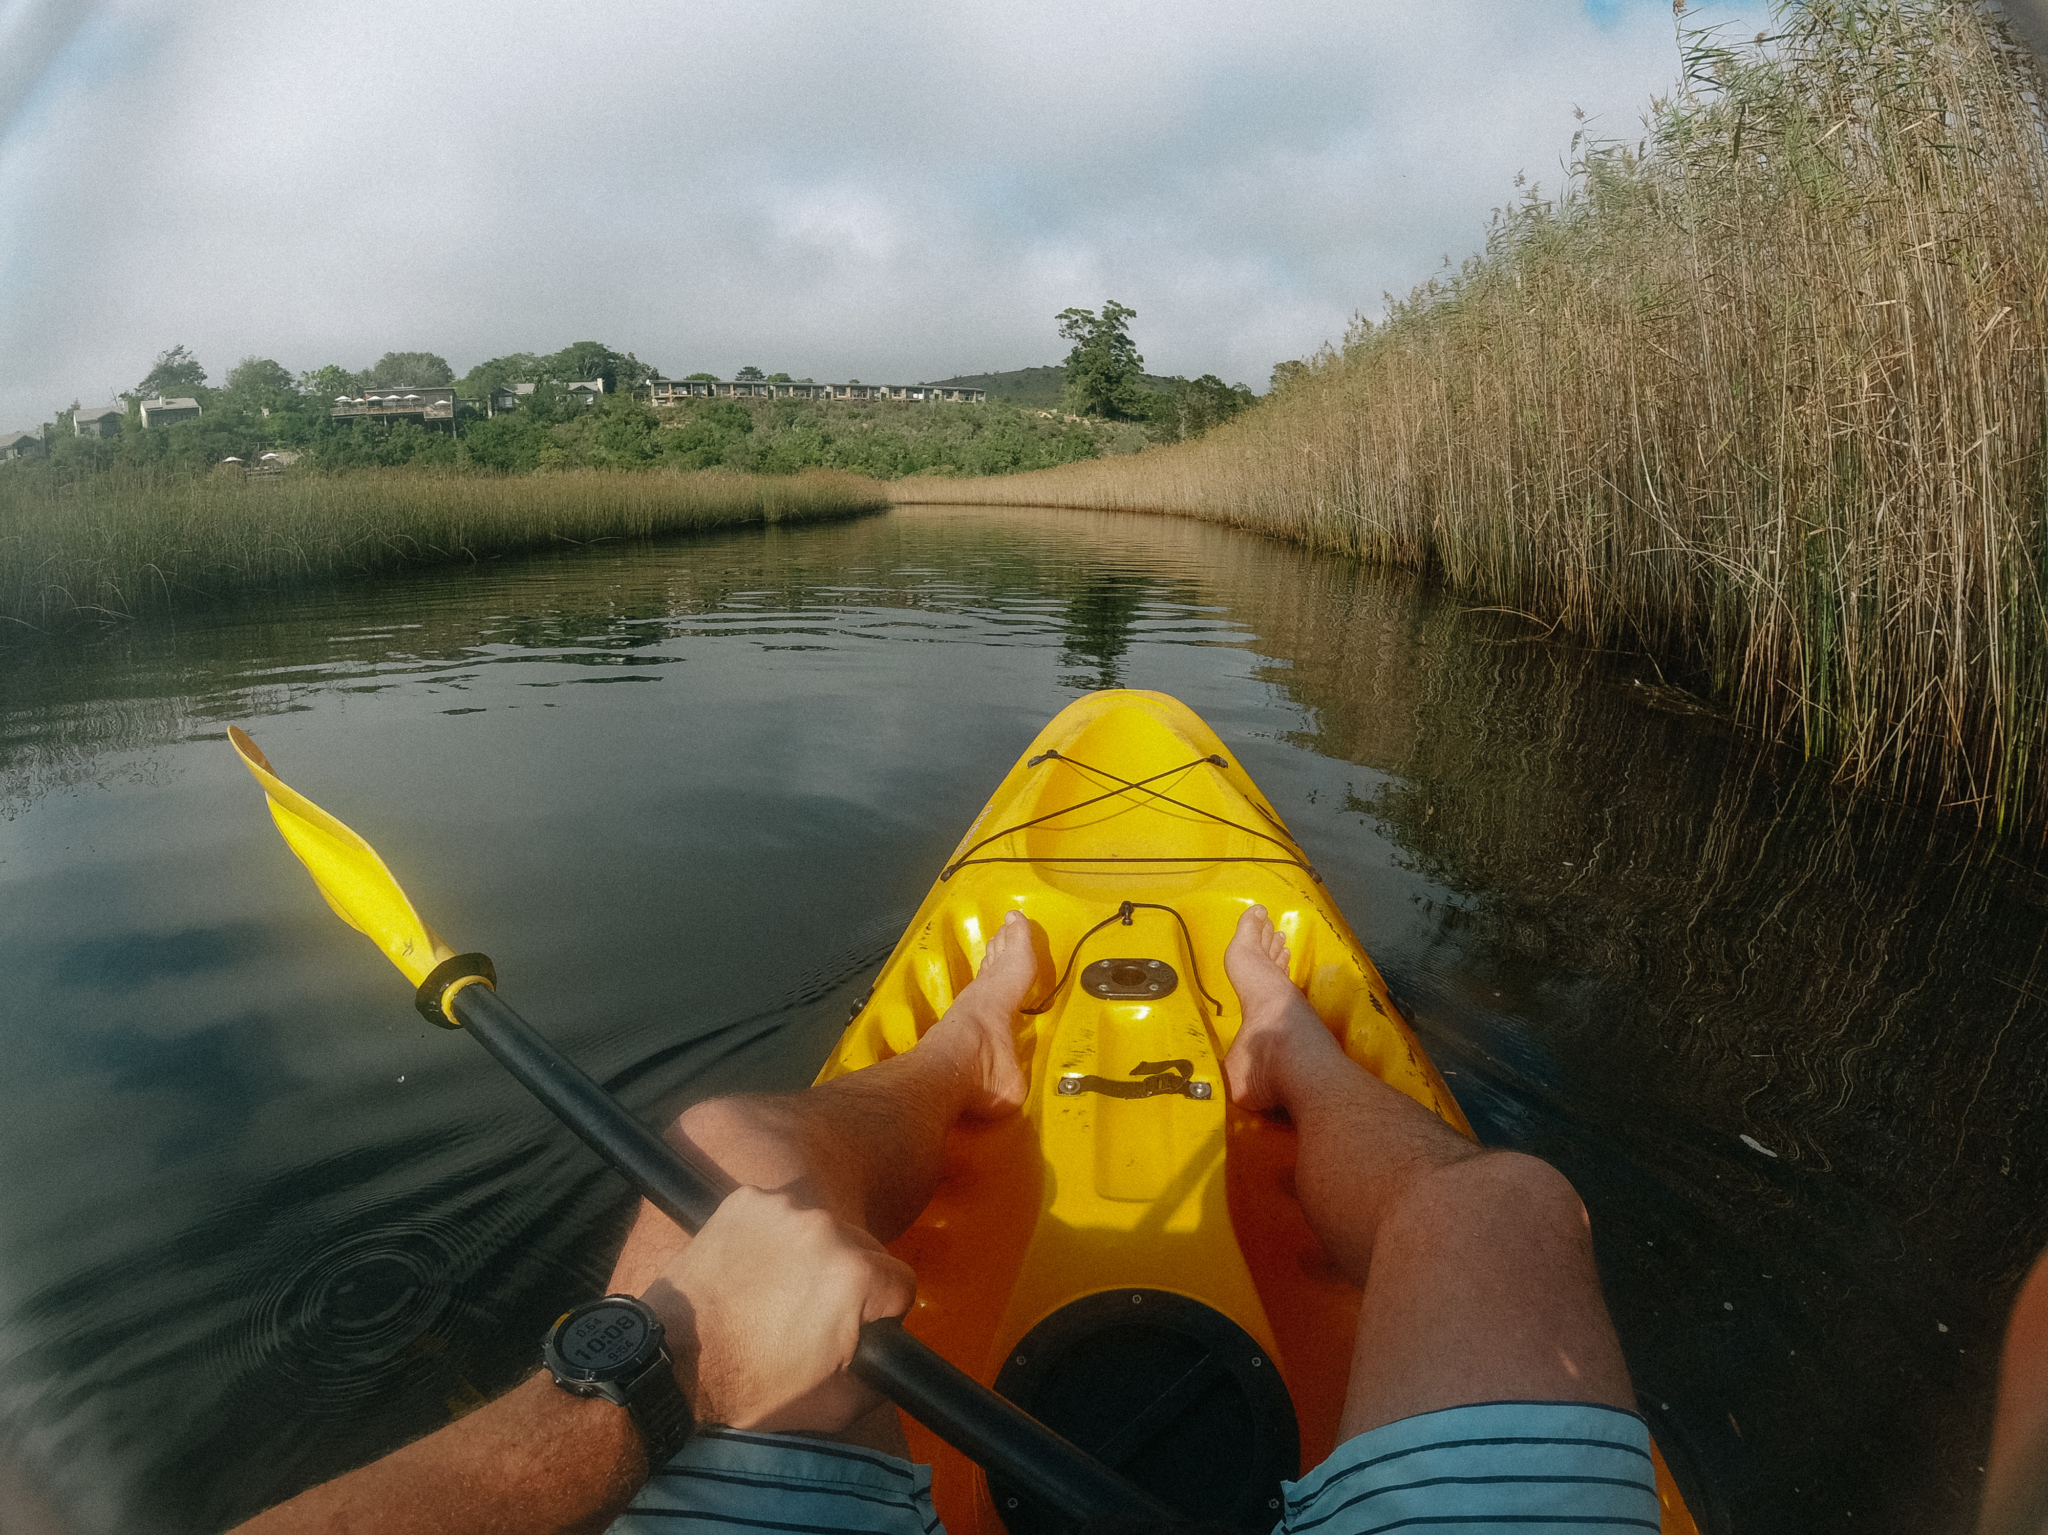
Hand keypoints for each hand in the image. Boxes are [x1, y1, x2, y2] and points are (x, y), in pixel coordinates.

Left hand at [646, 1185, 915, 1433]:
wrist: (671, 1360)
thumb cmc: (749, 1385)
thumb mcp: (836, 1406)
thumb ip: (882, 1378)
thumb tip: (894, 1351)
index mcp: (855, 1274)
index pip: (902, 1283)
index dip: (881, 1313)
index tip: (853, 1328)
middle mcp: (826, 1227)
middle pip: (866, 1249)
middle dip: (850, 1280)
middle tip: (810, 1315)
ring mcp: (783, 1208)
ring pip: (823, 1228)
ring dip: (813, 1255)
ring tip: (776, 1293)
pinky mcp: (747, 1200)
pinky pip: (781, 1213)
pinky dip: (774, 1237)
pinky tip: (754, 1269)